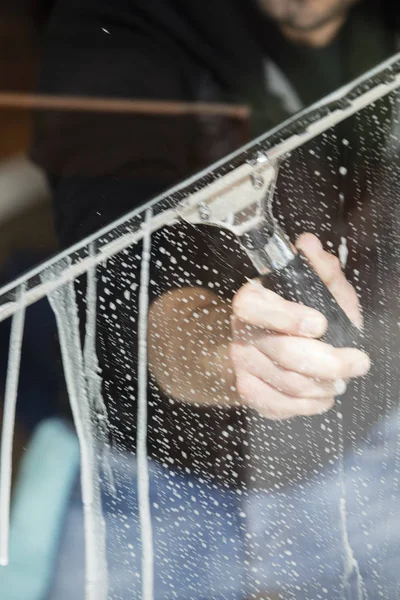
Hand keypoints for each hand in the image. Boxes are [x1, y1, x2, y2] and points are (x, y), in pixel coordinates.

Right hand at [230, 233, 370, 418]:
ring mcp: (243, 365)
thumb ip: (318, 268)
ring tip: (342, 379)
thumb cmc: (299, 312)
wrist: (267, 343)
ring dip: (324, 385)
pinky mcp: (250, 392)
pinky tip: (324, 394)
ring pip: (287, 383)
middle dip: (329, 362)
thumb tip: (308, 244)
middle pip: (282, 354)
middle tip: (358, 362)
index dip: (286, 317)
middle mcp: (242, 333)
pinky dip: (310, 404)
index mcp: (252, 301)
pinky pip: (282, 406)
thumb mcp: (316, 288)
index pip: (256, 309)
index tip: (320, 324)